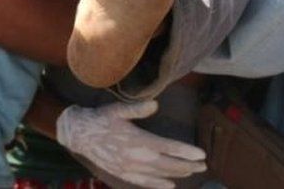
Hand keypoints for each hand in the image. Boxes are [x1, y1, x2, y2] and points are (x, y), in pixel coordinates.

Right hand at [56, 99, 205, 187]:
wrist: (79, 134)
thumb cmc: (101, 119)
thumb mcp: (117, 109)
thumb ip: (137, 108)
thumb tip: (155, 104)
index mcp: (137, 139)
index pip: (168, 147)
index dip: (186, 152)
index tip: (201, 154)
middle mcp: (135, 157)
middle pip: (167, 164)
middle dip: (187, 165)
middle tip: (204, 165)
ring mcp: (129, 168)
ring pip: (159, 174)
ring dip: (177, 174)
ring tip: (192, 172)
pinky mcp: (122, 174)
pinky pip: (144, 182)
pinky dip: (158, 184)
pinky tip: (170, 185)